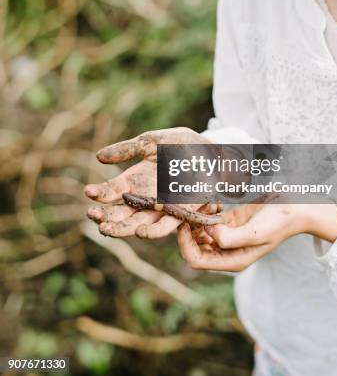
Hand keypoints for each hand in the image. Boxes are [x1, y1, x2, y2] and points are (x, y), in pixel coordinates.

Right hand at [84, 127, 214, 238]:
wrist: (210, 150)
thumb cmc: (180, 144)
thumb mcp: (150, 142)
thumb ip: (126, 150)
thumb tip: (98, 157)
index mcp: (133, 180)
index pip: (111, 191)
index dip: (99, 193)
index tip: (88, 192)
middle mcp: (144, 198)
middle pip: (119, 213)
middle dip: (104, 216)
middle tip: (92, 216)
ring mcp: (161, 207)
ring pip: (137, 224)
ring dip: (121, 229)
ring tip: (106, 229)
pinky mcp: (180, 212)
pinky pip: (165, 226)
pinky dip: (153, 231)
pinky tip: (140, 232)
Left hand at [178, 198, 336, 271]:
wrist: (294, 207)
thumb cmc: (278, 223)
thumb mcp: (255, 233)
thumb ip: (230, 238)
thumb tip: (209, 234)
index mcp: (232, 260)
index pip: (197, 260)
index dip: (185, 245)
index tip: (184, 224)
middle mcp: (228, 251)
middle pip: (195, 246)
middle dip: (189, 230)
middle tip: (193, 211)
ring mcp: (228, 236)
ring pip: (200, 232)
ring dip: (198, 218)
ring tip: (208, 205)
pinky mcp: (230, 222)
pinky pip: (209, 220)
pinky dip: (207, 211)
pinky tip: (216, 203)